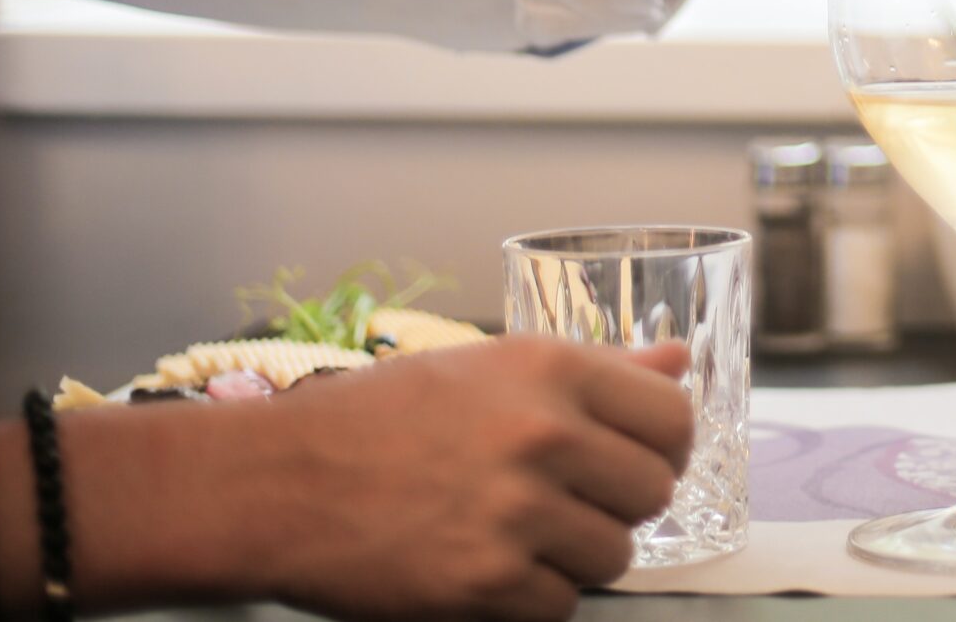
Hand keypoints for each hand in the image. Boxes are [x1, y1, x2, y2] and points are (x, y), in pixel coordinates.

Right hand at [235, 336, 691, 619]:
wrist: (277, 482)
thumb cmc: (380, 417)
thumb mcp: (492, 367)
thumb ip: (599, 369)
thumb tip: (678, 359)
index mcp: (552, 369)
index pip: (674, 417)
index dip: (663, 446)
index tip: (635, 457)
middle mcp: (543, 435)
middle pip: (654, 492)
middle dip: (617, 504)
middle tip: (565, 500)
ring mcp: (516, 513)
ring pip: (615, 556)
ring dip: (576, 555)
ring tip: (516, 532)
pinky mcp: (486, 584)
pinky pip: (561, 607)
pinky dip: (531, 599)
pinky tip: (486, 566)